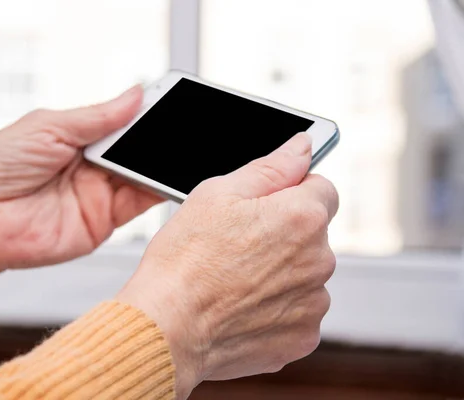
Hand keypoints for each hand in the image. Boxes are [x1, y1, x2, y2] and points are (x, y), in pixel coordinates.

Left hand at [0, 85, 161, 302]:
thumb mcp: (47, 127)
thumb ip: (96, 117)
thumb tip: (136, 94)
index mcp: (78, 138)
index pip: (123, 123)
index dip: (146, 114)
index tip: (171, 103)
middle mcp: (93, 166)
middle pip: (138, 149)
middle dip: (159, 139)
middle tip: (182, 126)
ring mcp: (99, 194)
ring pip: (144, 175)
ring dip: (162, 163)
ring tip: (181, 147)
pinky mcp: (104, 221)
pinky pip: (139, 204)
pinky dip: (159, 190)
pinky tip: (171, 176)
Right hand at [116, 133, 338, 398]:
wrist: (166, 328)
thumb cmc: (183, 262)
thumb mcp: (218, 194)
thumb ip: (271, 167)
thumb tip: (302, 147)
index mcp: (302, 216)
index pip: (322, 189)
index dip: (292, 192)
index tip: (267, 206)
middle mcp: (319, 260)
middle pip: (311, 235)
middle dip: (283, 234)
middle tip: (237, 245)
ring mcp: (313, 303)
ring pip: (304, 274)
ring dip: (280, 273)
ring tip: (234, 280)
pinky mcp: (303, 337)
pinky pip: (297, 312)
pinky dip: (276, 309)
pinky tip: (241, 306)